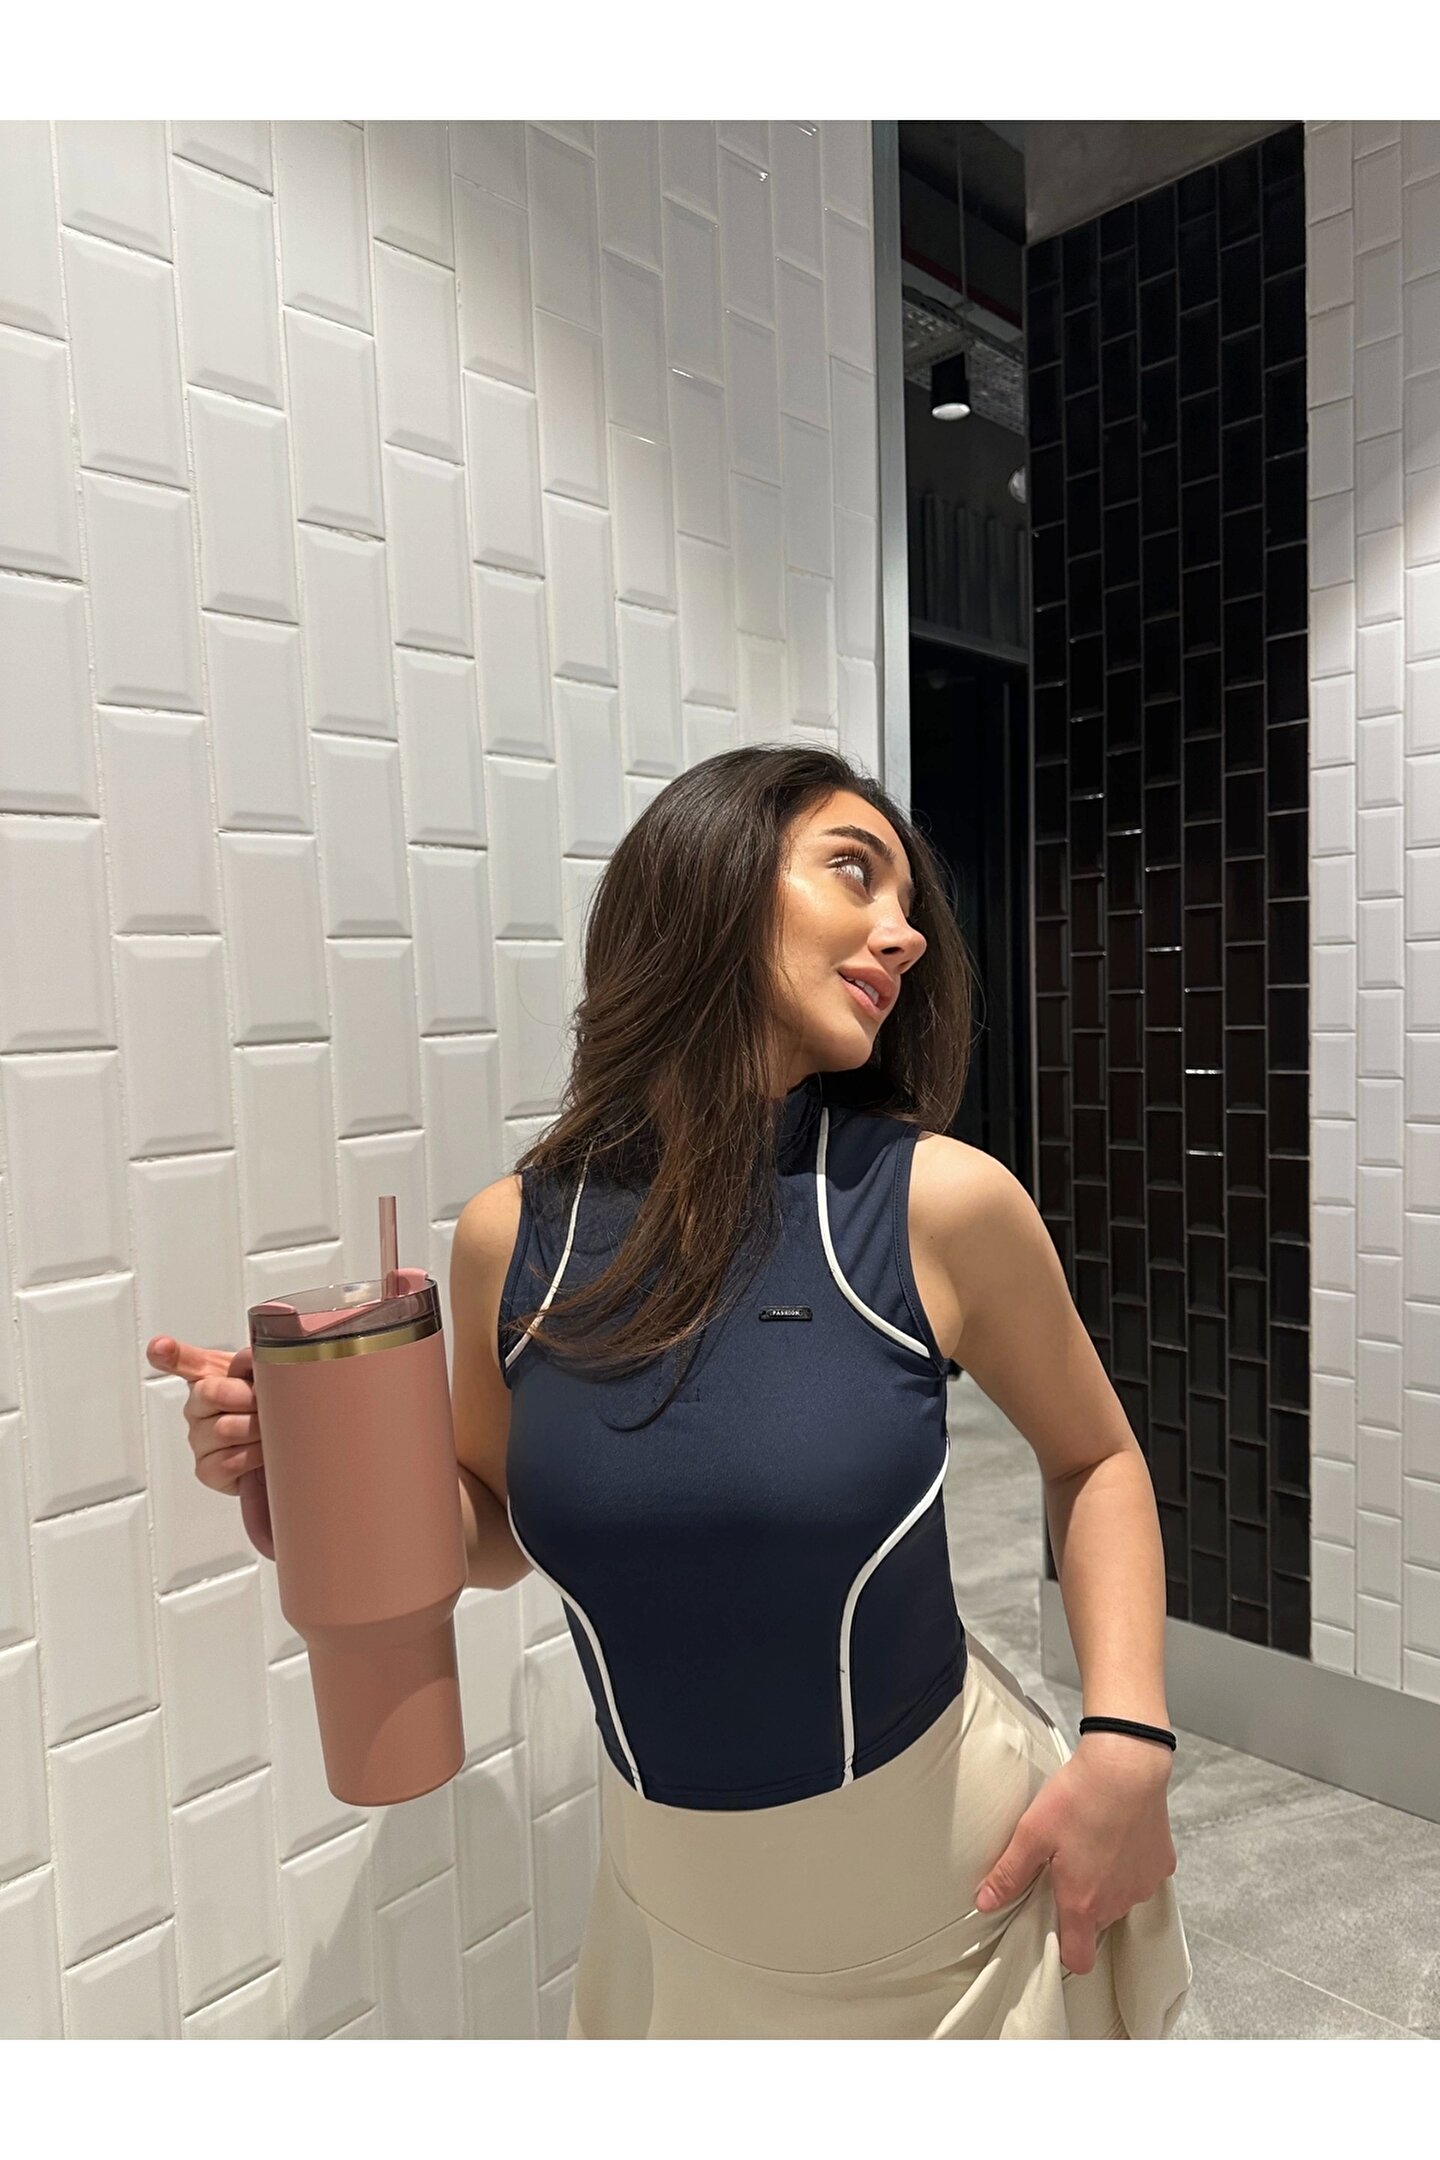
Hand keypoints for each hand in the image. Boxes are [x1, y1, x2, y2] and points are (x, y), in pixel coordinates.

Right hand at [145, 1334, 273, 1560]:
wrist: (282, 1444)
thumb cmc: (267, 1409)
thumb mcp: (264, 1378)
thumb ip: (254, 1360)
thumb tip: (251, 1357)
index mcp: (207, 1379)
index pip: (183, 1361)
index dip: (170, 1353)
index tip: (161, 1347)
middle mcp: (197, 1408)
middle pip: (212, 1393)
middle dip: (248, 1397)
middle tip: (266, 1403)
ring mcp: (200, 1440)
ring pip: (224, 1429)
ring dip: (256, 1429)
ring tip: (270, 1430)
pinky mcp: (208, 1471)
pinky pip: (228, 1462)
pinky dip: (252, 1457)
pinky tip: (261, 1454)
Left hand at [972, 1732, 1177, 1975]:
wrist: (1126, 1764)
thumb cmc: (1078, 1796)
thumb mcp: (1032, 1832)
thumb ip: (1009, 1873)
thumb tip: (984, 1902)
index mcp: (1083, 1903)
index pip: (1079, 1960)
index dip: (1065, 1950)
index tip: (1053, 1926)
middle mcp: (1117, 1902)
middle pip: (1097, 1924)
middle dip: (1082, 1905)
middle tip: (1064, 1868)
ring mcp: (1144, 1885)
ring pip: (1121, 1899)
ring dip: (1106, 1884)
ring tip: (1090, 1845)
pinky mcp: (1162, 1864)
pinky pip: (1142, 1876)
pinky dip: (1130, 1864)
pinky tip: (1116, 1835)